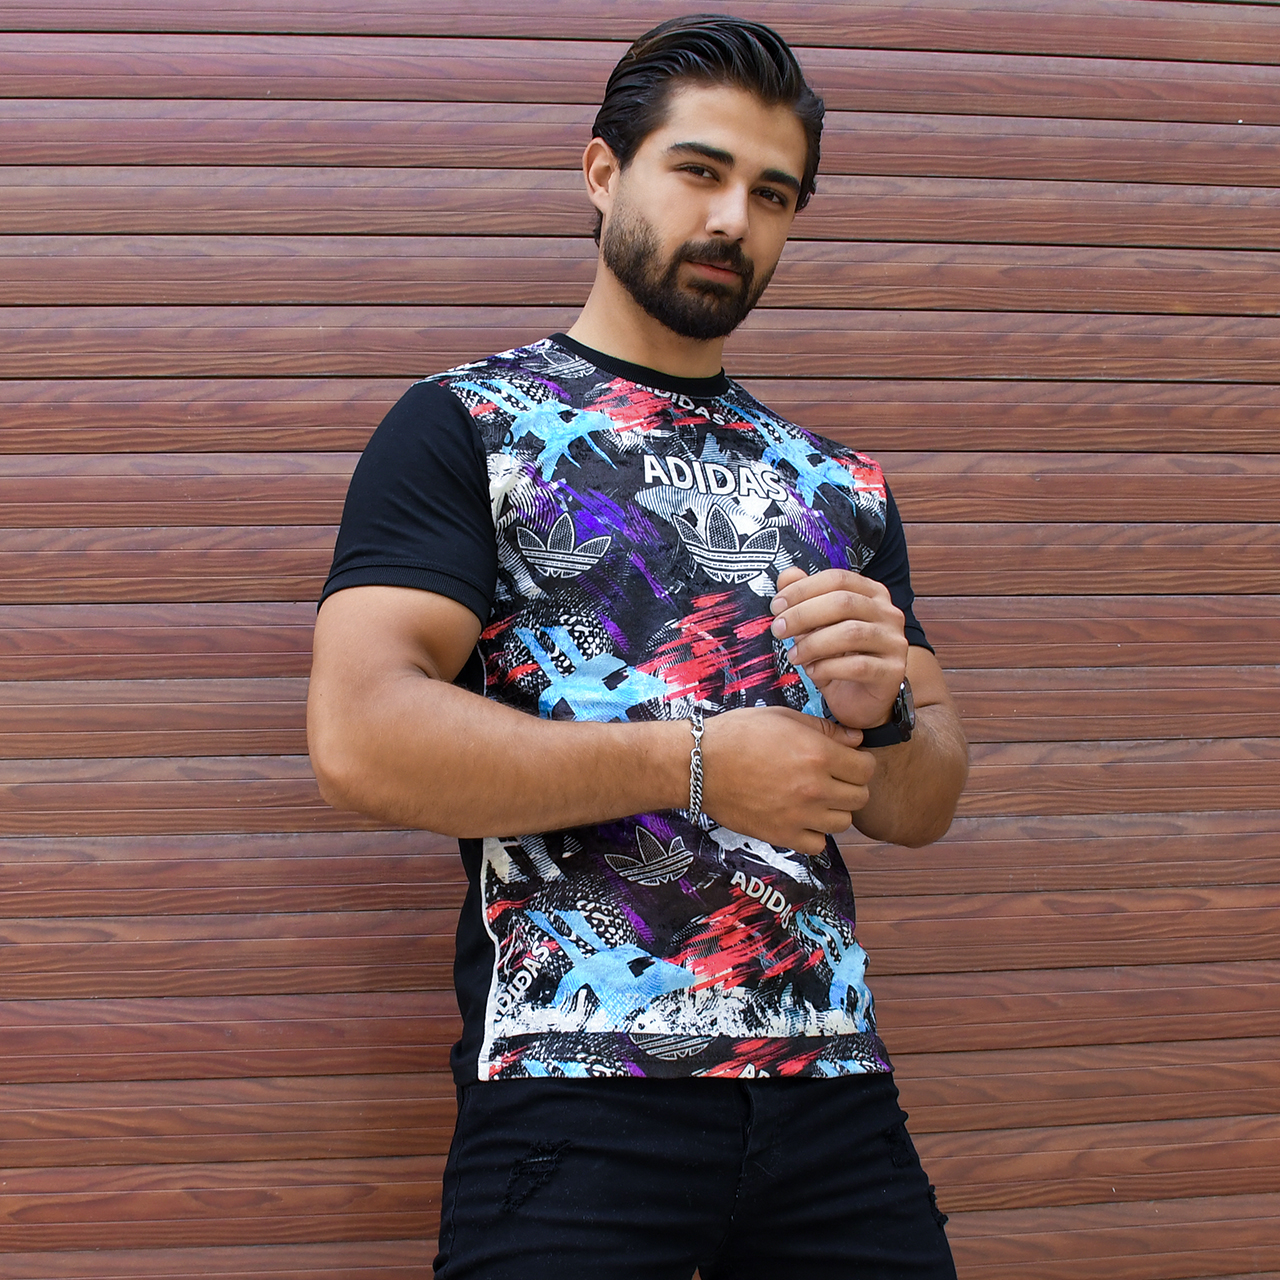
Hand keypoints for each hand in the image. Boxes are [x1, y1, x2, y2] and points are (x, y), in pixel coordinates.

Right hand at [699, 706, 874, 854]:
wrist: (698, 765)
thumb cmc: (737, 735)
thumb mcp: (783, 718)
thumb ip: (824, 729)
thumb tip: (855, 738)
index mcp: (818, 754)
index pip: (867, 768)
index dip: (859, 763)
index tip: (847, 761)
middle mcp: (815, 788)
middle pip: (860, 797)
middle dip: (850, 786)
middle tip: (832, 779)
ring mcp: (800, 815)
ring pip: (843, 822)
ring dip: (834, 811)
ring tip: (814, 799)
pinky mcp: (782, 835)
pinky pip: (818, 844)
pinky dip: (814, 834)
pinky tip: (801, 817)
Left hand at [768, 567, 908, 730]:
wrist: (860, 700)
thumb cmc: (837, 657)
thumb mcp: (815, 626)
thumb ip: (803, 599)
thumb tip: (787, 576)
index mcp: (872, 593)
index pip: (837, 579)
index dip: (803, 589)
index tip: (776, 606)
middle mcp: (889, 613)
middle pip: (843, 602)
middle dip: (803, 615)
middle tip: (778, 630)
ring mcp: (895, 642)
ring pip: (850, 633)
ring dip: (813, 644)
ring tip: (792, 656)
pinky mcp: (893, 672)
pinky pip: (858, 666)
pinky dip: (828, 668)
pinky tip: (812, 672)